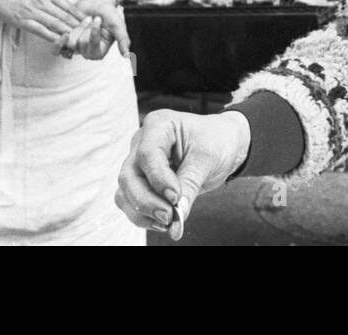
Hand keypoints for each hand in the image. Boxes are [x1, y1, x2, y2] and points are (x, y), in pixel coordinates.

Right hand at [0, 0, 83, 43]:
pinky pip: (39, 30)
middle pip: (65, 16)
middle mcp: (42, 1)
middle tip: (89, 35)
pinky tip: (58, 42)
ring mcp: (32, 11)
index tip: (90, 23)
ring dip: (67, 33)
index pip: (69, 6)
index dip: (80, 16)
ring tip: (78, 41)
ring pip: (54, 24)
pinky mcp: (21, 20)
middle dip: (78, 27)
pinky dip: (50, 36)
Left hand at [60, 0, 131, 59]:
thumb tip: (127, 55)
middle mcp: (87, 52)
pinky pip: (61, 42)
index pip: (93, 50)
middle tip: (92, 18)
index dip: (94, 35)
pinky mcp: (66, 38)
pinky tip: (69, 27)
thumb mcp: (118, 26)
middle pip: (81, 46)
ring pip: (71, 43)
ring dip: (78, 27)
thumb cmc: (110, 14)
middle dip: (86, 29)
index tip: (97, 19)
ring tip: (85, 19)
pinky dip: (64, 35)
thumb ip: (123, 40)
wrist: (97, 1)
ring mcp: (76, 46)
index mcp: (100, 51)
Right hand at [115, 110, 250, 239]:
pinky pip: (130, 201)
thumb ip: (190, 183)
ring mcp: (138, 162)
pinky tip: (162, 222)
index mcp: (159, 125)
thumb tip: (178, 213)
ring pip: (124, 192)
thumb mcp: (207, 158)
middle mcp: (142, 142)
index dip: (158, 179)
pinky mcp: (140, 181)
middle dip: (147, 201)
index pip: (147, 154)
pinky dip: (143, 215)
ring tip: (167, 221)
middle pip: (129, 175)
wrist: (223, 144)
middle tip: (169, 216)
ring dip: (142, 211)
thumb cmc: (215, 141)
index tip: (175, 197)